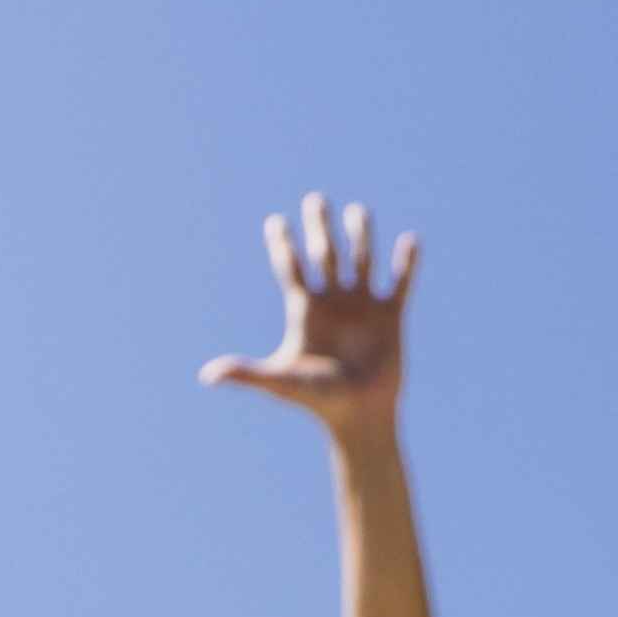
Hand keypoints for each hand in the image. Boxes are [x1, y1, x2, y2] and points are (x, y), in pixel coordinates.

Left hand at [204, 194, 420, 445]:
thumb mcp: (280, 381)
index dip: (283, 245)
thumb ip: (246, 373)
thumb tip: (207, 376)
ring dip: (360, 236)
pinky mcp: (391, 318)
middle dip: (320, 228)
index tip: (275, 221)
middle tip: (315, 200)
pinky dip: (406, 264)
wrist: (360, 416)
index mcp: (305, 311)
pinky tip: (410, 241)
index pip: (291, 268)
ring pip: (361, 262)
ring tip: (358, 211)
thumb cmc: (318, 401)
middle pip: (325, 255)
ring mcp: (363, 308)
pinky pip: (400, 284)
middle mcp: (333, 303)